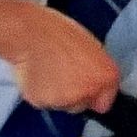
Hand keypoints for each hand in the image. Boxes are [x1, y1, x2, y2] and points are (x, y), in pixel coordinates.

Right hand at [5, 6, 121, 113]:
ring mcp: (67, 100)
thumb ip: (97, 68)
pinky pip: (45, 102)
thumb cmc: (58, 32)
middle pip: (82, 104)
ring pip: (63, 104)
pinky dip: (42, 93)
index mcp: (106, 75)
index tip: (85, 84)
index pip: (105, 101)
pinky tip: (38, 75)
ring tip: (49, 70)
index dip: (94, 93)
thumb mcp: (91, 45)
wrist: (30, 34)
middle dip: (75, 93)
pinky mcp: (45, 104)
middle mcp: (90, 91)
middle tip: (63, 72)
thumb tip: (96, 80)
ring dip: (57, 93)